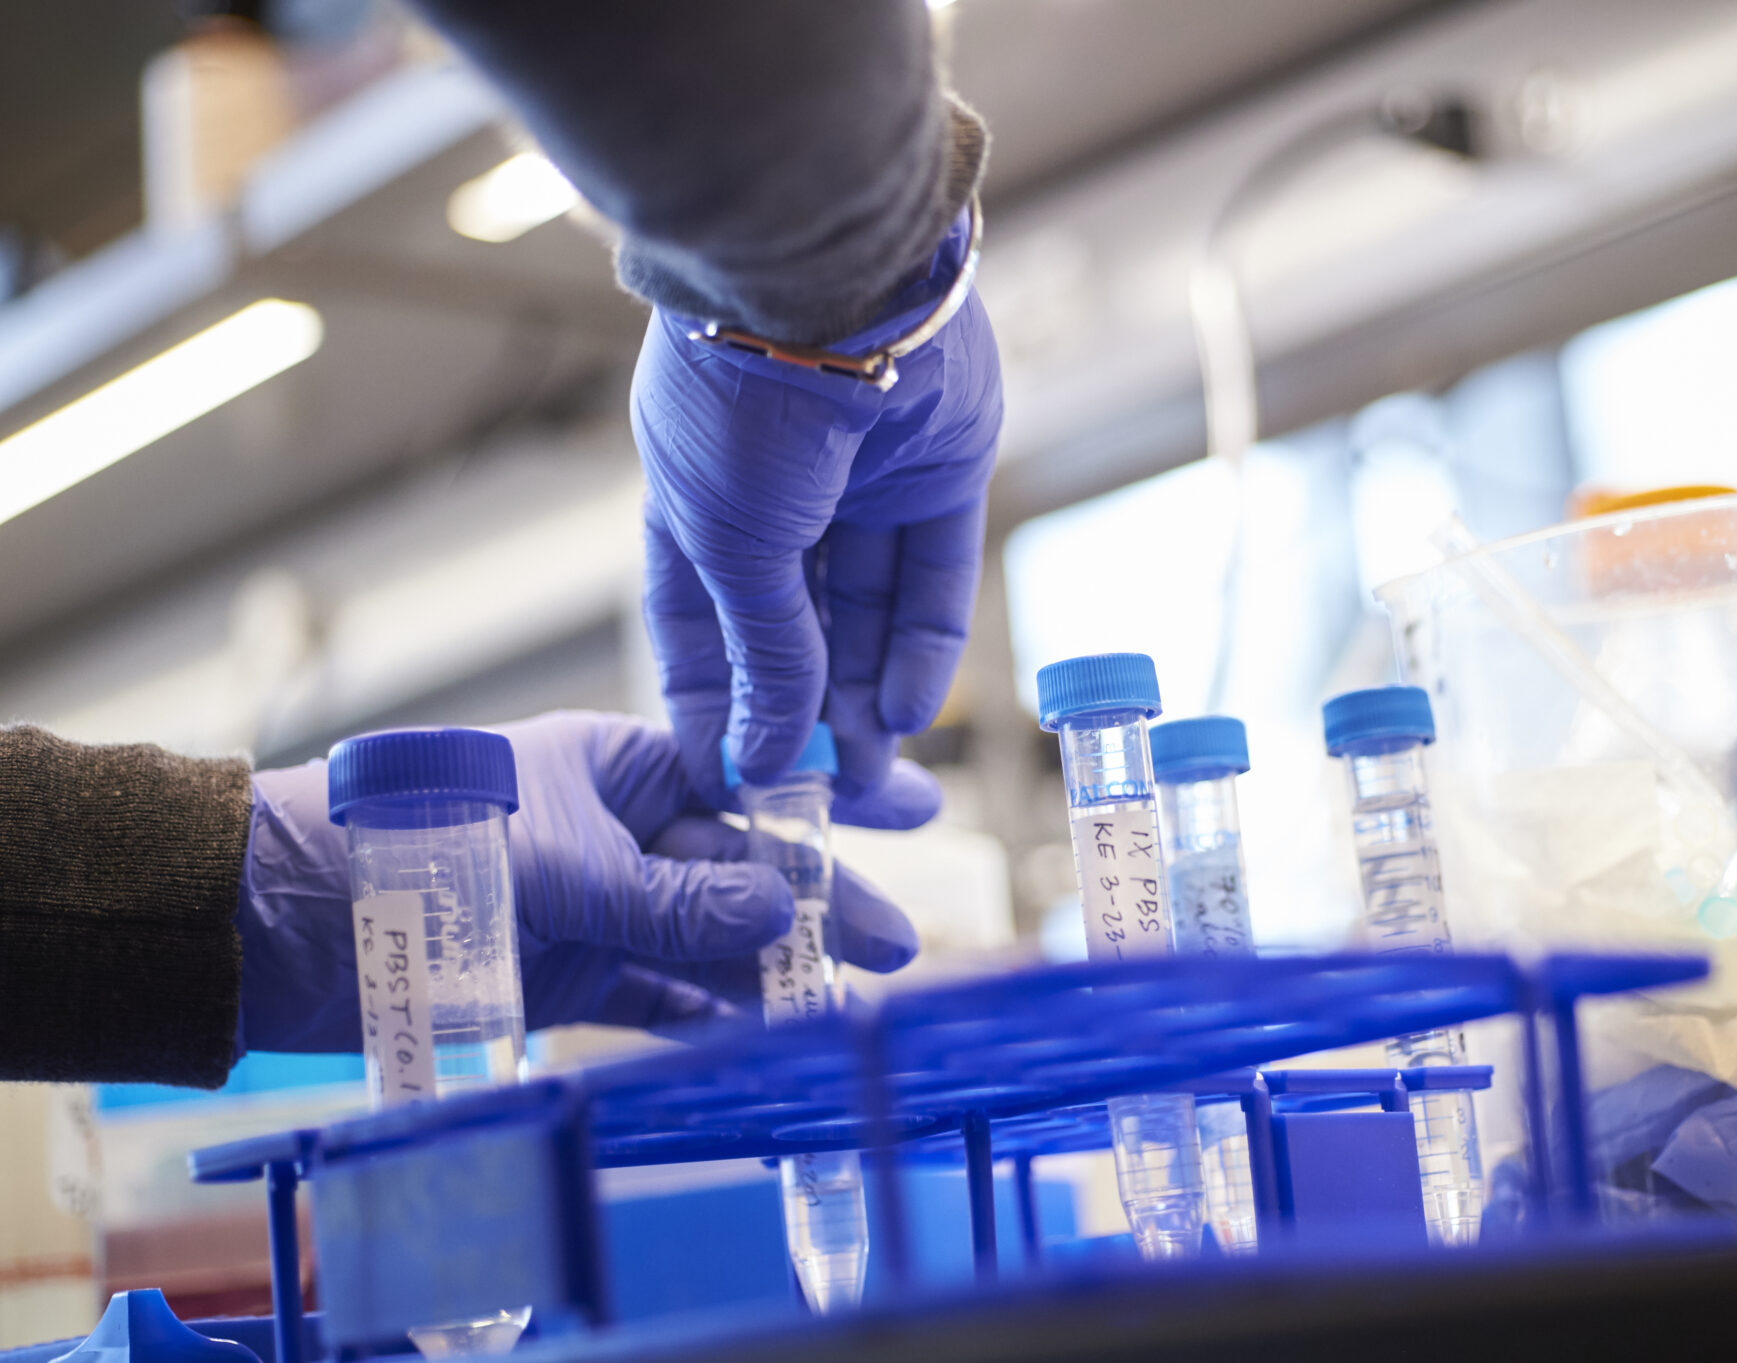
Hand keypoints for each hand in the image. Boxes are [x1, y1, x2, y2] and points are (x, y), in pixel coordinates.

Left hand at [235, 711, 919, 1052]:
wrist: (289, 920)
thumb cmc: (418, 847)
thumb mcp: (561, 867)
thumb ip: (672, 900)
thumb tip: (782, 913)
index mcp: (621, 763)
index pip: (749, 776)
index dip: (830, 796)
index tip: (912, 805)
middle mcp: (621, 830)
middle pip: (742, 868)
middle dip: (819, 900)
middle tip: (898, 941)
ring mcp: (601, 906)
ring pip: (709, 938)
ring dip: (772, 970)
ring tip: (846, 1006)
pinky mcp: (571, 973)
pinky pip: (659, 993)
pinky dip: (706, 1013)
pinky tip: (765, 1032)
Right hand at [633, 212, 1002, 803]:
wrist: (831, 285)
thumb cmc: (741, 402)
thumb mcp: (731, 546)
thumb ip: (763, 651)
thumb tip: (767, 753)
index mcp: (696, 506)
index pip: (702, 631)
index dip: (715, 706)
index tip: (730, 783)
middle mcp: (778, 497)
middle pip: (797, 629)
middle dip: (810, 716)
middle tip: (828, 801)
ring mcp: (860, 482)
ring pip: (867, 611)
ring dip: (867, 694)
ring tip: (879, 776)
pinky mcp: (939, 469)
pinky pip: (932, 573)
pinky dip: (923, 642)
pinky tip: (908, 708)